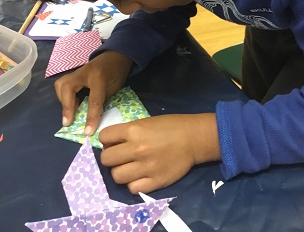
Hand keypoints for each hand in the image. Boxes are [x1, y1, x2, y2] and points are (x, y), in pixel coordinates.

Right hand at [54, 50, 131, 134]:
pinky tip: (71, 104)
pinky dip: (63, 96)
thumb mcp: (115, 88)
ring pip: (61, 85)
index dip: (91, 117)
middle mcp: (85, 72)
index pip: (94, 99)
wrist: (116, 55)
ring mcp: (77, 71)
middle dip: (66, 106)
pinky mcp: (73, 74)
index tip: (88, 132)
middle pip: (68, 88)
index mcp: (99, 76)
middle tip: (68, 122)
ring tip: (70, 112)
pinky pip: (62, 84)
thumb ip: (102, 101)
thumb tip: (91, 119)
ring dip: (62, 100)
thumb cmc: (117, 72)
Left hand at [100, 113, 220, 193]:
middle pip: (106, 159)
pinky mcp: (155, 181)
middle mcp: (137, 149)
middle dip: (111, 157)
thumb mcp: (146, 122)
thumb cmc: (171, 126)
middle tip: (121, 156)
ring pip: (116, 176)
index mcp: (134, 130)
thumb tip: (112, 143)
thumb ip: (128, 132)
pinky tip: (141, 176)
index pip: (104, 137)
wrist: (193, 138)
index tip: (114, 142)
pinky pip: (132, 188)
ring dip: (121, 171)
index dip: (107, 140)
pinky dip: (134, 183)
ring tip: (130, 167)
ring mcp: (145, 167)